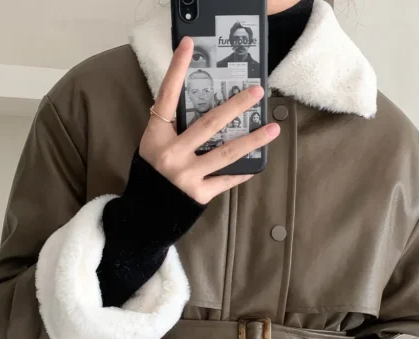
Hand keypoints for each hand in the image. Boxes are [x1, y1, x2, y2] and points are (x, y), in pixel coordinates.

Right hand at [139, 36, 279, 204]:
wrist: (146, 213)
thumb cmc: (154, 173)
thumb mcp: (154, 145)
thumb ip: (174, 128)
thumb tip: (204, 107)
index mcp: (157, 136)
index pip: (168, 95)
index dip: (178, 69)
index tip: (190, 45)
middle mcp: (172, 153)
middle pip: (210, 123)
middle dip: (236, 105)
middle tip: (257, 92)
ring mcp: (186, 175)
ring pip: (226, 152)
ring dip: (253, 139)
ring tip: (273, 128)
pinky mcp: (199, 194)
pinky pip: (226, 179)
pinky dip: (242, 172)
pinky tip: (258, 164)